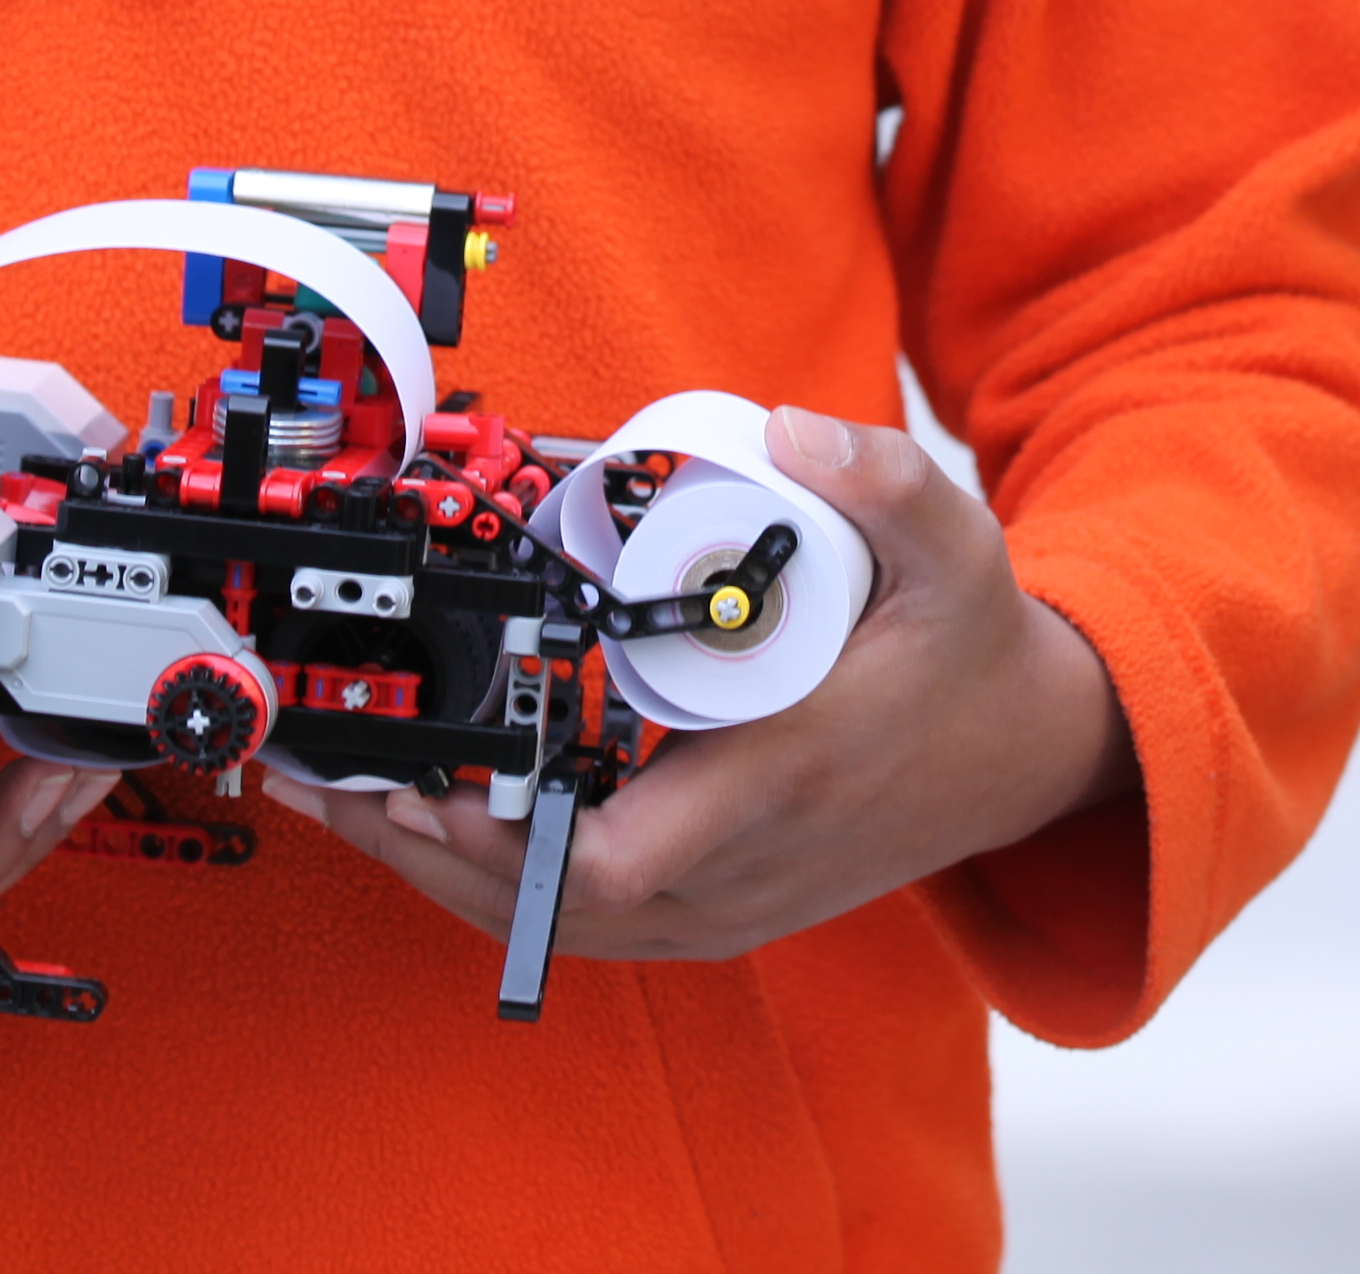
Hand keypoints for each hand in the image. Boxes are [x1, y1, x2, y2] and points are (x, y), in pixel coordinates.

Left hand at [258, 407, 1131, 964]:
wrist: (1030, 751)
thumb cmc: (970, 651)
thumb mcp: (958, 545)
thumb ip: (886, 480)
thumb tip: (791, 432)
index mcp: (782, 781)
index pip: (623, 861)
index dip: (507, 840)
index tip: (424, 782)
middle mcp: (748, 867)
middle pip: (556, 907)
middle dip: (430, 855)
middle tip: (329, 781)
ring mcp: (735, 903)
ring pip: (561, 927)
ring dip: (445, 877)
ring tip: (343, 803)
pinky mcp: (724, 910)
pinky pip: (591, 924)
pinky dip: (501, 890)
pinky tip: (430, 836)